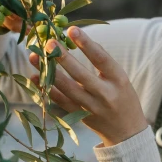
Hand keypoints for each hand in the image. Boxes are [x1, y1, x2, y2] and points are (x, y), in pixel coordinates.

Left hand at [29, 26, 148, 147]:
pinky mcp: (79, 116)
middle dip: (63, 57)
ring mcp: (91, 107)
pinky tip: (35, 76)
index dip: (86, 44)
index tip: (72, 29)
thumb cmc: (123, 97)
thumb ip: (102, 62)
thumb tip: (75, 39)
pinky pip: (60, 101)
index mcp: (119, 80)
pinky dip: (46, 89)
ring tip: (34, 56)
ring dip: (49, 71)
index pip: (101, 59)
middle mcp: (105, 94)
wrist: (127, 132)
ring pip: (67, 88)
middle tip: (49, 42)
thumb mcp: (120, 78)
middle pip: (81, 74)